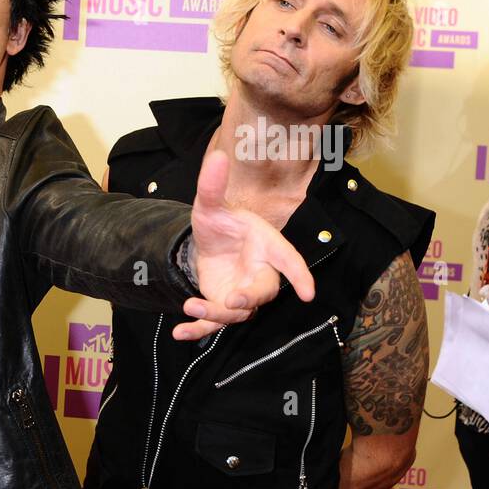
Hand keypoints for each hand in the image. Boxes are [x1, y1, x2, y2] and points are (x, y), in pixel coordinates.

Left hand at [174, 149, 315, 339]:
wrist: (204, 244)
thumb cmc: (218, 224)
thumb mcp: (209, 204)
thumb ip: (212, 185)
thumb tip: (218, 155)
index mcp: (265, 246)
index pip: (289, 260)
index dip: (300, 276)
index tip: (309, 293)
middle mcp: (258, 272)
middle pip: (264, 292)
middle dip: (250, 299)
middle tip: (230, 300)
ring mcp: (241, 293)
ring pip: (238, 313)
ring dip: (216, 314)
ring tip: (192, 306)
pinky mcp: (221, 306)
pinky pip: (213, 324)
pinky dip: (197, 331)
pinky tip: (179, 333)